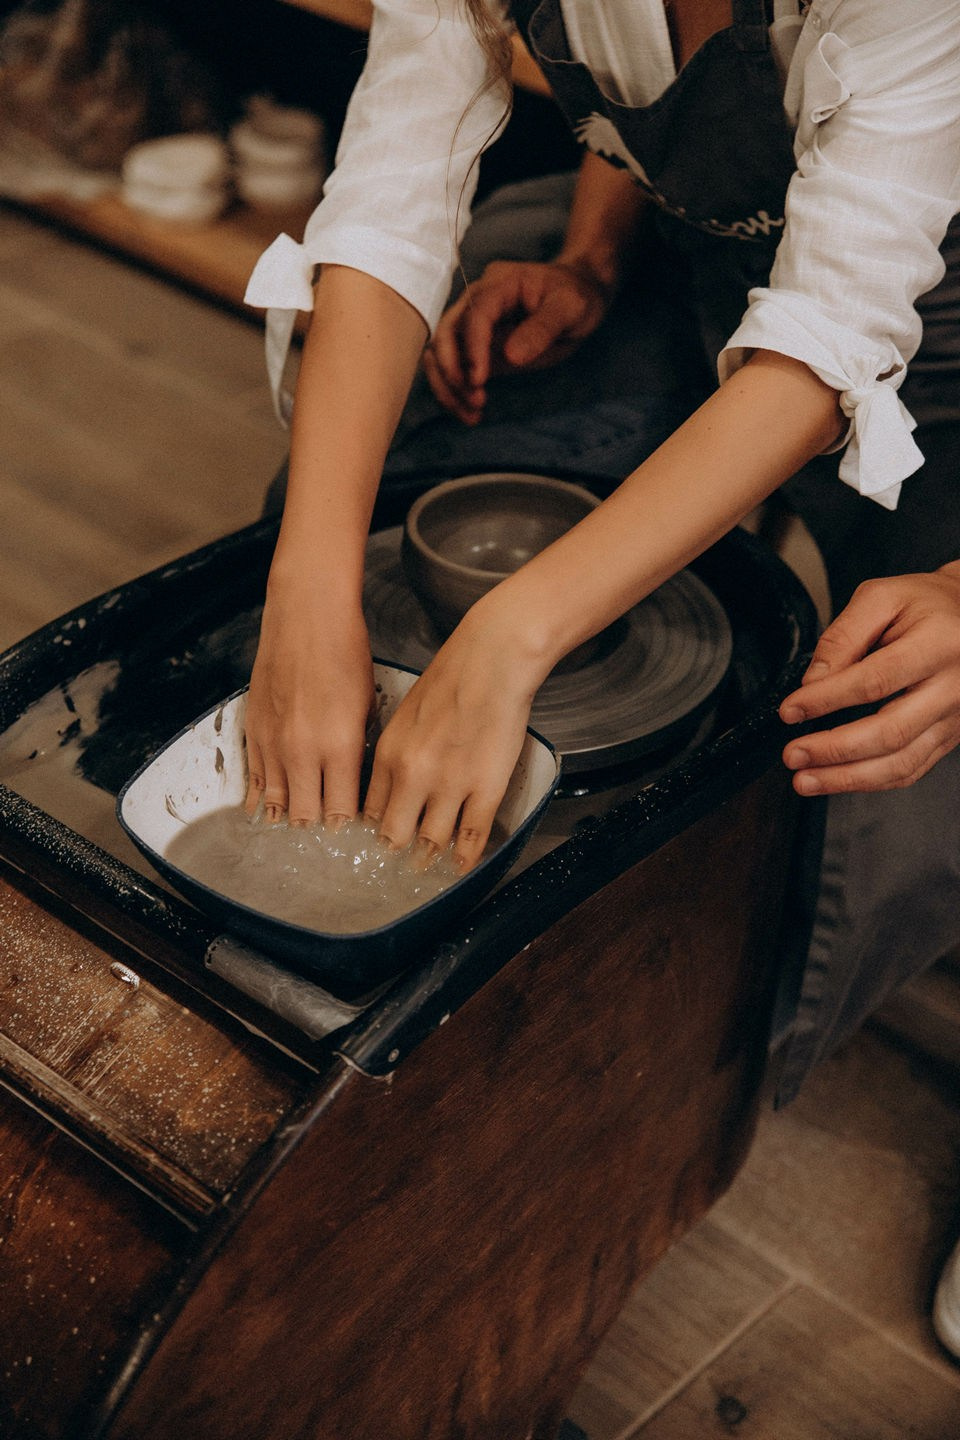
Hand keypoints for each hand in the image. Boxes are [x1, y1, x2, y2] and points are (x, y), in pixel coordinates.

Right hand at [244, 586, 374, 825]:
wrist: (306, 617)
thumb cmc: (344, 652)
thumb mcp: (367, 705)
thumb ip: (356, 749)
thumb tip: (352, 782)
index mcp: (339, 746)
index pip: (341, 809)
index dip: (346, 821)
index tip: (351, 823)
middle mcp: (302, 750)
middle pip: (304, 813)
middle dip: (316, 822)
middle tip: (324, 823)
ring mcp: (272, 741)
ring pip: (274, 800)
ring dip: (286, 812)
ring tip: (295, 820)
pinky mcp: (252, 729)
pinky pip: (253, 775)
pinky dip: (259, 794)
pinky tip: (263, 806)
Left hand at [362, 594, 547, 869]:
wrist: (493, 658)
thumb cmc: (452, 676)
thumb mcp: (406, 713)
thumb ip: (397, 750)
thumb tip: (394, 781)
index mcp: (388, 753)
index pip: (371, 809)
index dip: (373, 832)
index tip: (376, 844)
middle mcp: (412, 775)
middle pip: (394, 834)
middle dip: (395, 854)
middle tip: (396, 867)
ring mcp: (450, 785)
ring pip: (432, 840)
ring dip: (428, 859)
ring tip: (427, 869)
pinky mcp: (486, 788)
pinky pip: (471, 835)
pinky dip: (464, 857)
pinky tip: (461, 866)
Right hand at [423, 258, 613, 424]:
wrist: (578, 294)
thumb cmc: (576, 296)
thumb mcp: (570, 308)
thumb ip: (542, 328)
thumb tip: (512, 356)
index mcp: (499, 284)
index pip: (475, 314)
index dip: (473, 348)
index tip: (479, 381)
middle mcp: (477, 300)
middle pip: (445, 333)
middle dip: (452, 370)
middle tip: (475, 401)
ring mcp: (473, 323)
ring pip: (440, 353)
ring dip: (447, 386)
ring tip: (471, 414)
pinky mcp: (475, 346)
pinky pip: (453, 367)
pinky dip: (455, 391)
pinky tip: (471, 412)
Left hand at [779, 565, 959, 794]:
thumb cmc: (926, 604)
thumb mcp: (882, 597)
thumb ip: (843, 636)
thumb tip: (812, 683)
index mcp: (938, 644)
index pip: (876, 681)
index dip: (827, 700)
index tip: (790, 710)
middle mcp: (955, 686)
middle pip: (890, 731)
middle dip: (834, 749)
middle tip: (792, 755)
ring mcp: (956, 716)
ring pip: (902, 761)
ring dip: (848, 777)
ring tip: (806, 779)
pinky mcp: (951, 735)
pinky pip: (912, 769)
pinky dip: (872, 781)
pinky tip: (839, 779)